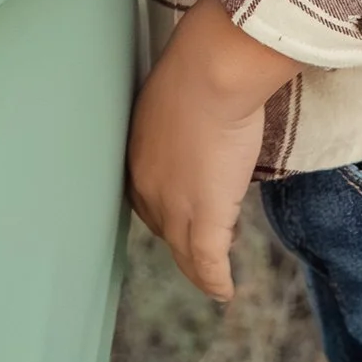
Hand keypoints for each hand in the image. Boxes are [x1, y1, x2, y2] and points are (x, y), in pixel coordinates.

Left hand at [126, 0, 297, 304]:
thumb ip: (177, 114)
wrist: (210, 75)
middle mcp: (148, 188)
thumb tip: (195, 105)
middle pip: (162, 227)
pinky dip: (215, 280)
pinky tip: (224, 293)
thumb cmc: (197, 68)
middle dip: (179, 239)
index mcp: (137, 155)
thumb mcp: (173, 94)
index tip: (180, 213)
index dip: (164, 209)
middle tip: (201, 246)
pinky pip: (208, 261)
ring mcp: (176, 206)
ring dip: (197, 267)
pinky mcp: (206, 218)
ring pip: (184, 252)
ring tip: (210, 278)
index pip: (147, 196)